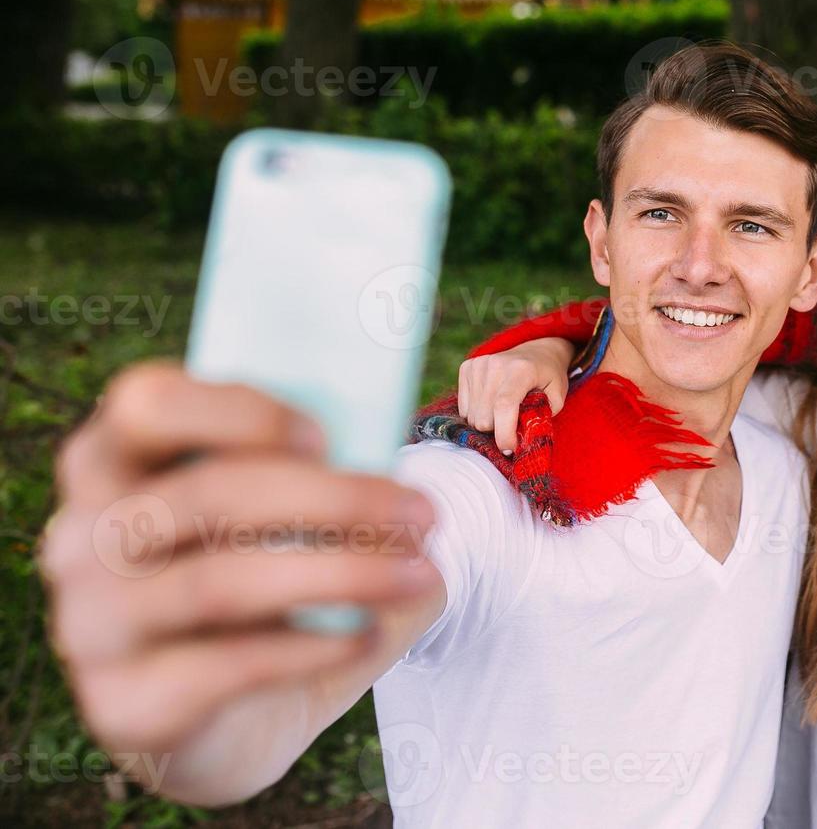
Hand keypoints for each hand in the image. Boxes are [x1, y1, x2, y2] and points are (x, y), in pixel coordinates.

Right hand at [40, 362, 439, 762]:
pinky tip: (367, 636)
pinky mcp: (122, 705)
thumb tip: (404, 487)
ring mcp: (91, 624)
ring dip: (340, 573)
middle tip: (424, 512)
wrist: (236, 720)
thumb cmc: (270, 588)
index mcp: (115, 461)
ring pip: (219, 583)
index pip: (146, 405)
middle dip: (333, 498)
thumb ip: (334, 478)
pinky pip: (225, 668)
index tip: (325, 435)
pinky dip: (311, 647)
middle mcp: (84, 536)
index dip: (238, 412)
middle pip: (205, 493)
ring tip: (420, 575)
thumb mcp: (297, 521)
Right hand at [457, 338, 575, 454]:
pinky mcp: (467, 367)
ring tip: (504, 413)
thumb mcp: (557, 398)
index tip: (511, 449)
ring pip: (472, 417)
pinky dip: (477, 414)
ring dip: (488, 424)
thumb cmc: (549, 378)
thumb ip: (541, 418)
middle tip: (514, 426)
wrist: (537, 351)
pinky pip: (464, 409)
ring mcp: (478, 364)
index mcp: (521, 370)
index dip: (504, 433)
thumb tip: (521, 439)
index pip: (504, 405)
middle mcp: (496, 364)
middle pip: (484, 418)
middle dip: (498, 431)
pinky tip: (492, 405)